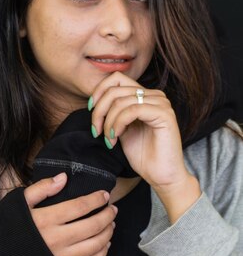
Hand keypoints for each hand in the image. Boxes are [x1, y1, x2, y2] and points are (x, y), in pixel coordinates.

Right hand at [24, 173, 116, 255]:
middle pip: (92, 226)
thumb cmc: (7, 226)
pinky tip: (104, 245)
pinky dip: (101, 254)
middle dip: (107, 216)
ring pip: (95, 246)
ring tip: (111, 224)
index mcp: (47, 219)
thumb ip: (42, 188)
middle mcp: (57, 239)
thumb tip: (63, 177)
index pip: (80, 206)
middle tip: (113, 209)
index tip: (105, 194)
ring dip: (108, 234)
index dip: (96, 199)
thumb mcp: (19, 201)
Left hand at [89, 72, 200, 221]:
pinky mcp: (164, 114)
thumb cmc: (143, 155)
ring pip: (121, 100)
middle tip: (96, 130)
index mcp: (145, 95)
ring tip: (108, 138)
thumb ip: (113, 111)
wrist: (162, 177)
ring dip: (108, 121)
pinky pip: (132, 110)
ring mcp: (161, 103)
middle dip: (99, 110)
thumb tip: (94, 100)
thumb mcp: (121, 127)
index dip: (99, 91)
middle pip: (115, 89)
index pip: (116, 78)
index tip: (90, 110)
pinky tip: (116, 137)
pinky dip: (118, 123)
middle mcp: (155, 95)